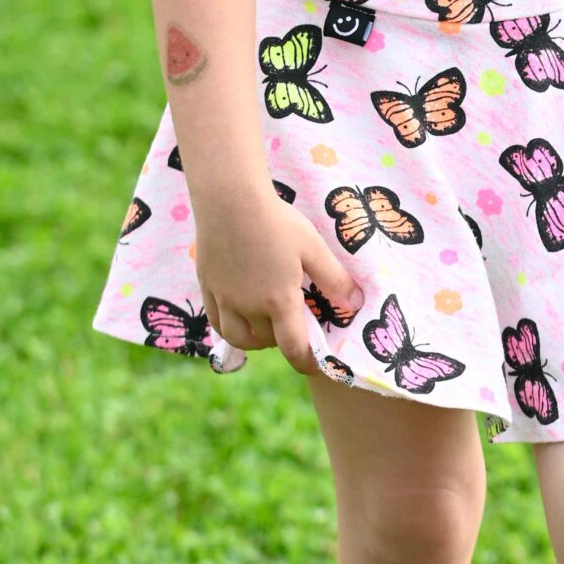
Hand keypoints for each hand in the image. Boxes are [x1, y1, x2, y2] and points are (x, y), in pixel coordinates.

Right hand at [192, 183, 365, 376]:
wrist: (230, 200)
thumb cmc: (277, 221)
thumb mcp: (312, 247)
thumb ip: (333, 278)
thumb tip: (356, 303)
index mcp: (279, 300)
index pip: (293, 348)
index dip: (305, 362)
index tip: (313, 363)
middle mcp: (249, 306)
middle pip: (267, 341)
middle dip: (283, 340)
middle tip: (294, 323)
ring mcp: (224, 298)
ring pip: (238, 337)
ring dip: (255, 339)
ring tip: (267, 323)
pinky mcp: (207, 287)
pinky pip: (216, 321)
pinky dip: (230, 326)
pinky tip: (239, 313)